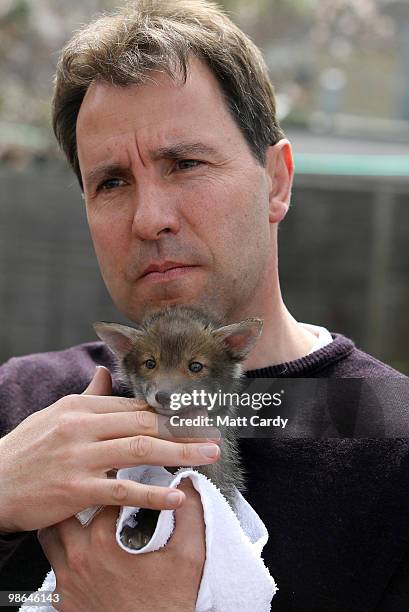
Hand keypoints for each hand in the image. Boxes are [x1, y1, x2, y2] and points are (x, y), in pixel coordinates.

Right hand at [0, 366, 219, 532]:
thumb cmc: (28, 449)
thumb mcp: (56, 413)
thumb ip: (88, 395)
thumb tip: (103, 373)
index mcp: (82, 407)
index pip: (135, 406)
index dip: (169, 412)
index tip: (196, 416)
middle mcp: (83, 426)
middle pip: (145, 422)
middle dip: (184, 427)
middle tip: (213, 433)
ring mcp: (80, 456)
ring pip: (140, 449)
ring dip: (180, 452)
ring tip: (208, 456)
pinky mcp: (76, 488)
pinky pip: (123, 489)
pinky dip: (153, 492)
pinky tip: (178, 495)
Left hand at [38, 479, 204, 611]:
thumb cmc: (167, 605)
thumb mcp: (189, 556)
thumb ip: (190, 515)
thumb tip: (188, 485)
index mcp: (103, 541)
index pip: (102, 493)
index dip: (116, 481)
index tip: (126, 478)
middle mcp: (78, 558)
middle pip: (68, 509)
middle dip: (86, 498)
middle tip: (103, 493)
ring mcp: (66, 580)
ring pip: (52, 535)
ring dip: (69, 523)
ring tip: (88, 517)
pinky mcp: (62, 600)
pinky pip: (53, 565)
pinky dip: (65, 551)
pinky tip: (84, 550)